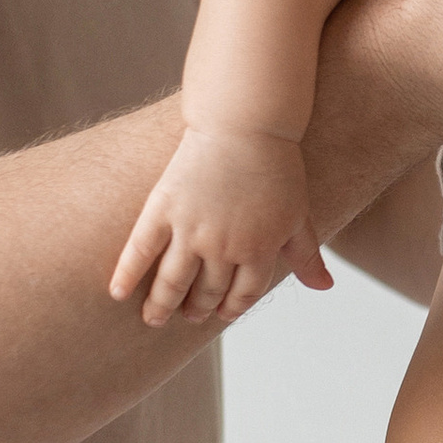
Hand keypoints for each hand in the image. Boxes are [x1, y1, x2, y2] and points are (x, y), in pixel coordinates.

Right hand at [109, 128, 332, 328]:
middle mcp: (224, 247)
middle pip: (207, 292)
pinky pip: (141, 250)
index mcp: (259, 250)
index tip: (220, 315)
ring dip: (162, 305)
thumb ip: (306, 256)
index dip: (231, 308)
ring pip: (172, 281)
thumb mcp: (299, 215)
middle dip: (197, 309)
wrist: (245, 124)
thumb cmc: (277, 166)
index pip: (244, 294)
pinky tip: (117, 293)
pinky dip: (127, 274)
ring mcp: (191, 230)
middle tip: (187, 315)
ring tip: (153, 319)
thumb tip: (325, 288)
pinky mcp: (163, 208)